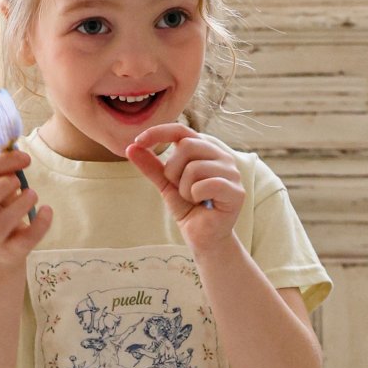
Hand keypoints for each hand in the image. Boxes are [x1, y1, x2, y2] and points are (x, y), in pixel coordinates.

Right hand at [0, 147, 51, 266]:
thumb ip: (2, 174)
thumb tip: (18, 152)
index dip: (4, 161)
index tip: (26, 159)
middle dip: (1, 186)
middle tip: (19, 180)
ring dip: (19, 206)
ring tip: (32, 194)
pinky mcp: (11, 252)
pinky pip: (25, 241)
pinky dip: (39, 224)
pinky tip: (47, 210)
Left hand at [125, 125, 243, 251]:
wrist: (203, 238)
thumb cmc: (189, 208)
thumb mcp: (166, 184)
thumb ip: (152, 165)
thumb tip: (130, 147)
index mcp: (206, 149)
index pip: (181, 130)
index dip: (158, 132)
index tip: (138, 142)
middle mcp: (222, 155)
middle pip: (186, 146)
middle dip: (173, 170)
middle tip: (180, 188)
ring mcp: (232, 172)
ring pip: (194, 167)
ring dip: (184, 189)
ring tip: (194, 198)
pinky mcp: (236, 191)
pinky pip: (204, 184)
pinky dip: (195, 196)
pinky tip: (204, 204)